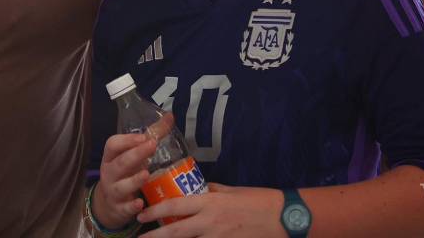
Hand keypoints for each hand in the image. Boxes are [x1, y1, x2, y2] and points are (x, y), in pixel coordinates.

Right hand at [92, 132, 157, 229]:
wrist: (110, 204)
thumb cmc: (125, 173)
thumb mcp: (132, 155)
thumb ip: (151, 136)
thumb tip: (169, 116)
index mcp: (112, 157)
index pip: (112, 145)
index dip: (126, 140)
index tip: (143, 137)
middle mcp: (110, 173)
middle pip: (120, 163)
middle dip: (135, 154)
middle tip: (151, 146)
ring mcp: (113, 192)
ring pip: (121, 186)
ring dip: (134, 180)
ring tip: (146, 173)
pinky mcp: (119, 208)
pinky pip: (125, 208)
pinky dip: (132, 206)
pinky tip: (140, 204)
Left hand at [137, 183, 286, 236]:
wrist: (283, 218)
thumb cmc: (259, 200)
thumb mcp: (233, 191)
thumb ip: (214, 191)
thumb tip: (201, 189)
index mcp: (210, 202)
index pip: (175, 206)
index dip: (155, 211)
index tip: (142, 215)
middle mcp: (209, 222)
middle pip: (175, 231)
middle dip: (154, 236)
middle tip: (140, 237)